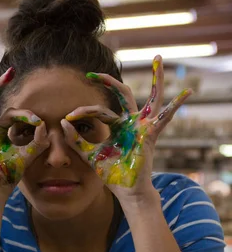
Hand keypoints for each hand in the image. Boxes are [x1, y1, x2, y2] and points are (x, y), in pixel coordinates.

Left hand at [62, 56, 190, 198]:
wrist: (126, 192)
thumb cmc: (111, 174)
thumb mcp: (88, 155)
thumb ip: (76, 141)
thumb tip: (63, 123)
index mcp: (117, 126)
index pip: (100, 110)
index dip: (83, 111)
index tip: (68, 117)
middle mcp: (131, 123)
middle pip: (123, 95)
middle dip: (109, 82)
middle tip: (93, 72)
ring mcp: (143, 127)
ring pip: (150, 98)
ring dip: (156, 79)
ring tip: (158, 59)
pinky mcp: (150, 135)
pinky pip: (164, 118)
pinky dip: (175, 106)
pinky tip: (187, 94)